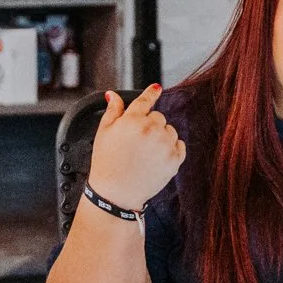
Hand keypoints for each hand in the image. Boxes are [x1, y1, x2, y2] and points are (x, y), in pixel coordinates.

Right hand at [84, 85, 185, 213]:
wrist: (116, 194)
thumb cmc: (107, 164)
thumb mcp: (103, 133)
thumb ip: (112, 110)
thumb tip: (113, 95)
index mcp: (133, 119)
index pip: (146, 99)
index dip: (151, 92)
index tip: (157, 88)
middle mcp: (152, 129)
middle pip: (158, 117)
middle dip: (150, 125)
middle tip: (137, 142)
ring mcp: (165, 144)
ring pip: (170, 130)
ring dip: (162, 137)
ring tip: (146, 153)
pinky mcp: (175, 159)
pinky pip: (180, 145)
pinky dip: (172, 149)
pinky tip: (157, 158)